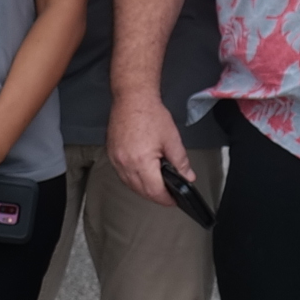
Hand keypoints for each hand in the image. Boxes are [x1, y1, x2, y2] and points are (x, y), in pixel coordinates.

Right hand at [106, 90, 186, 206]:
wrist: (132, 99)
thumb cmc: (150, 114)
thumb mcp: (172, 139)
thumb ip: (181, 162)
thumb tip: (188, 177)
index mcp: (142, 161)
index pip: (154, 191)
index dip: (166, 199)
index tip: (174, 200)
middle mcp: (125, 164)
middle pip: (141, 191)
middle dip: (156, 196)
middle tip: (169, 195)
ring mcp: (116, 160)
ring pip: (130, 185)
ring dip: (144, 189)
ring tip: (157, 186)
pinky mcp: (111, 154)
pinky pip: (122, 175)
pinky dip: (133, 179)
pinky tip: (142, 176)